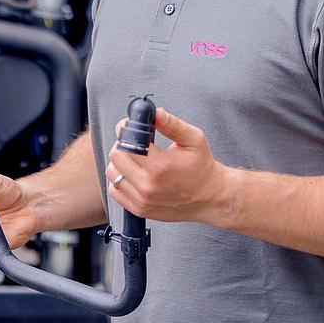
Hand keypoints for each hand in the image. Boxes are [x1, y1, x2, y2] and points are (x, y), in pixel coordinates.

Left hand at [105, 107, 231, 224]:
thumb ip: (172, 124)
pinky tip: (133, 174)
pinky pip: (115, 191)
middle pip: (116, 156)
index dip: (126, 129)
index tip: (130, 126)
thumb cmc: (202, 167)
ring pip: (112, 173)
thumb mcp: (194, 139)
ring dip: (120, 162)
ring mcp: (142, 200)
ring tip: (136, 158)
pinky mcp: (139, 210)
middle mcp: (148, 185)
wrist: (211, 198)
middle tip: (135, 142)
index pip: (127, 142)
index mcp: (161, 166)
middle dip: (123, 144)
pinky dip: (119, 180)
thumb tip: (154, 113)